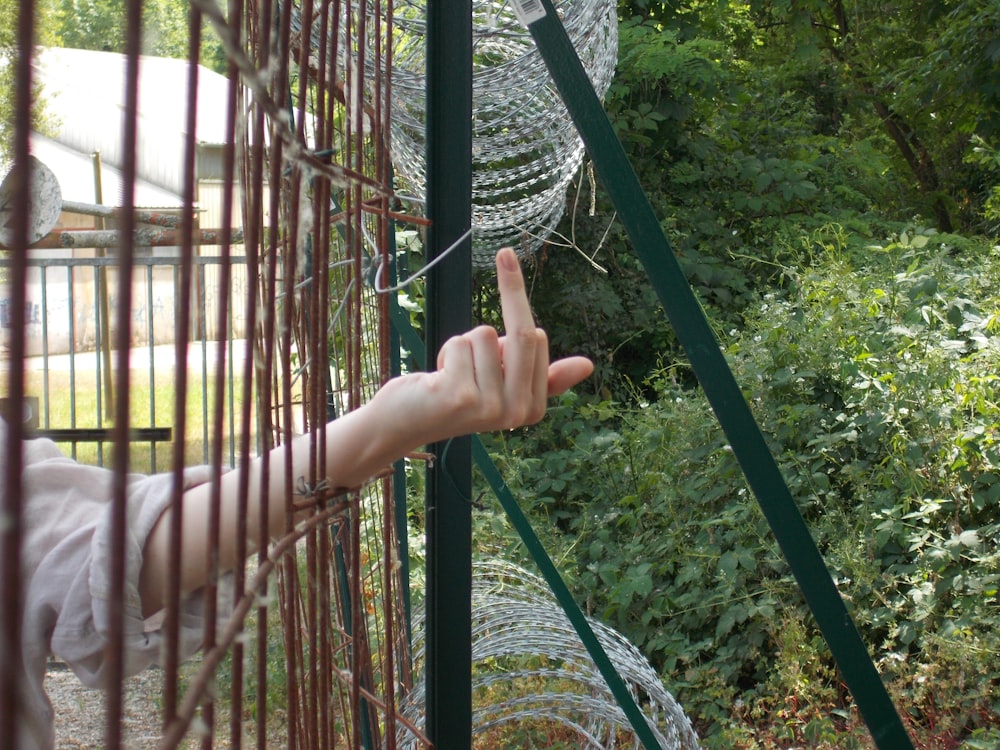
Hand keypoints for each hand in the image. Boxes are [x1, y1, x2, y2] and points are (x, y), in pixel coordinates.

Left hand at [374, 247, 593, 444]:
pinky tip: (438, 381)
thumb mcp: (503, 385)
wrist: (403, 423)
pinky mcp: (462, 397)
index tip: (493, 338)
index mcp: (533, 408)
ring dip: (463, 346)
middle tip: (469, 361)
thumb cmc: (456, 397)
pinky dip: (446, 352)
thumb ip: (544, 374)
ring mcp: (491, 407)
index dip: (510, 327)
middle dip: (492, 330)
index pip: (538, 337)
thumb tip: (588, 365)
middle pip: (524, 333)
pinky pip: (462, 342)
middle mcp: (516, 412)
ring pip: (485, 335)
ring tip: (452, 377)